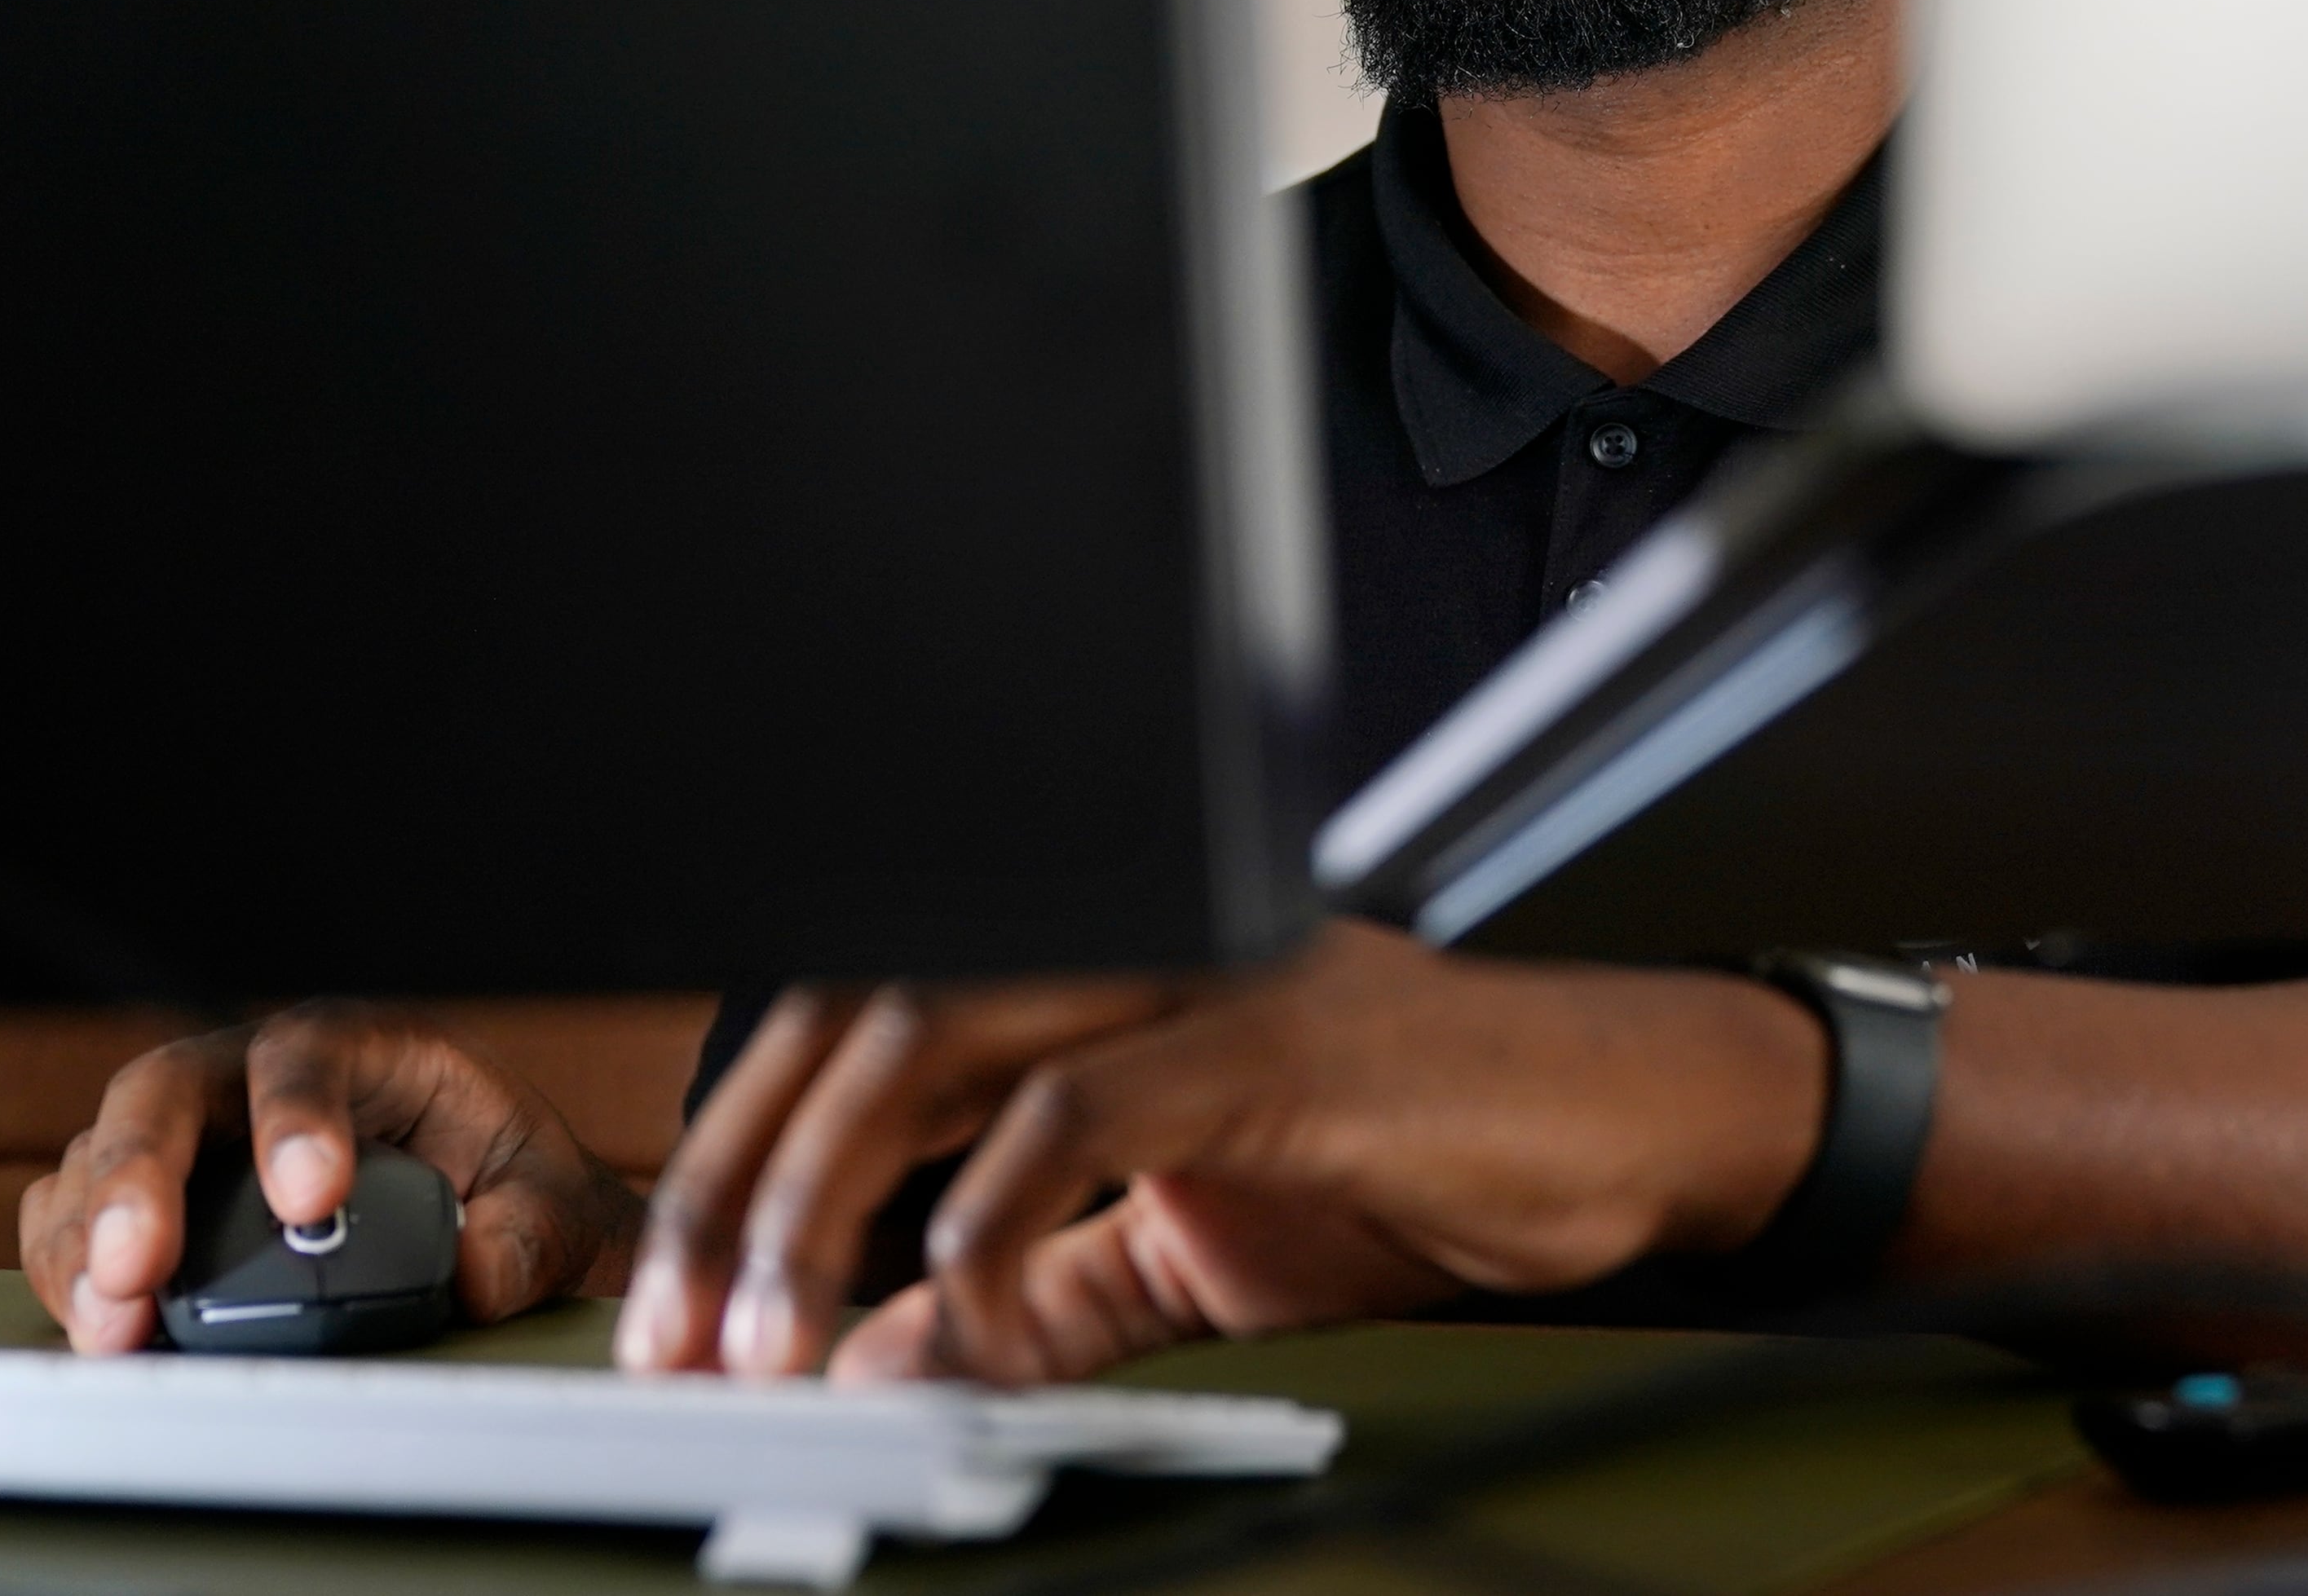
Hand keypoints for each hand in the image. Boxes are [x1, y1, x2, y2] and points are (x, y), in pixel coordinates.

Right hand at [20, 1001, 649, 1353]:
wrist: (481, 1208)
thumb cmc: (505, 1182)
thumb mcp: (547, 1200)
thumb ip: (523, 1236)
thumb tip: (473, 1277)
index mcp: (362, 1048)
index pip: (309, 1053)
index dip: (298, 1117)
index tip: (313, 1201)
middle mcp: (253, 1075)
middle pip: (166, 1092)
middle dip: (140, 1178)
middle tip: (138, 1269)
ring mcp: (190, 1137)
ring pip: (99, 1155)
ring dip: (86, 1243)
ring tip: (111, 1327)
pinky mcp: (148, 1204)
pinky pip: (76, 1221)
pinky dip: (70, 1275)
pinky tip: (98, 1331)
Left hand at [616, 921, 1826, 1385]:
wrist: (1630, 1127)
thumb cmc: (1435, 1159)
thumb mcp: (1197, 1253)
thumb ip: (1039, 1291)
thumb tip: (882, 1357)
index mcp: (1095, 980)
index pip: (856, 1025)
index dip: (737, 1156)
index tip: (676, 1303)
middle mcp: (1131, 949)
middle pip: (860, 1012)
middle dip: (740, 1179)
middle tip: (688, 1333)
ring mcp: (1204, 978)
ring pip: (938, 1032)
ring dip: (828, 1194)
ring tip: (784, 1333)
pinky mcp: (1283, 1042)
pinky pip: (1092, 1101)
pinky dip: (1001, 1203)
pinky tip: (970, 1300)